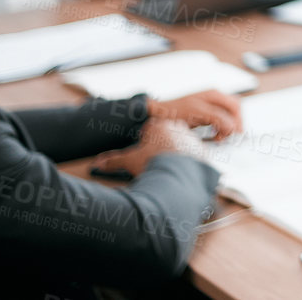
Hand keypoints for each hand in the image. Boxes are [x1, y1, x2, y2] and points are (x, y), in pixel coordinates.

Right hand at [91, 119, 207, 177]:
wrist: (177, 176)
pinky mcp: (202, 151)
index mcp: (160, 124)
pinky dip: (187, 163)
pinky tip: (180, 172)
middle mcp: (178, 127)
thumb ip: (114, 160)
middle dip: (160, 149)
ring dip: (174, 155)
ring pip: (180, 145)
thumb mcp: (129, 161)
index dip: (144, 143)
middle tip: (155, 163)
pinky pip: (193, 156)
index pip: (149, 130)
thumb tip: (99, 163)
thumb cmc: (153, 164)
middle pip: (166, 136)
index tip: (143, 153)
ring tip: (167, 170)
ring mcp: (192, 138)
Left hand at [149, 89, 242, 139]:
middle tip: (225, 136)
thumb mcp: (198, 113)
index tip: (235, 134)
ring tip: (217, 136)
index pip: (235, 106)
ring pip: (227, 116)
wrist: (157, 114)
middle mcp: (214, 98)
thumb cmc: (175, 111)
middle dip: (232, 124)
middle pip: (233, 111)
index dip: (238, 120)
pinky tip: (213, 134)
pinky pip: (219, 120)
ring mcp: (210, 105)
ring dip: (226, 127)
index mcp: (214, 94)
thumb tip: (232, 125)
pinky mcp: (205, 113)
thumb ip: (217, 117)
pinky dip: (219, 128)